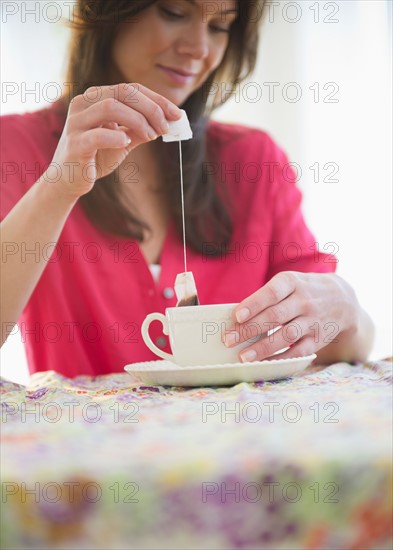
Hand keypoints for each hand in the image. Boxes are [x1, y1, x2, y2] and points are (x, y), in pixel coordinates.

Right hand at [47, 83, 181, 197]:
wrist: (69, 180)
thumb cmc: (96, 156)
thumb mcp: (123, 140)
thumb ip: (141, 129)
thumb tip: (167, 123)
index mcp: (95, 98)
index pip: (130, 89)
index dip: (157, 99)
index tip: (177, 114)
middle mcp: (83, 103)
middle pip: (123, 92)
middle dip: (150, 108)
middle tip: (166, 126)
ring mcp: (77, 122)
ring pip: (110, 107)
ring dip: (137, 120)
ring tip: (150, 136)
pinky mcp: (75, 144)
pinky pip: (97, 135)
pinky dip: (116, 137)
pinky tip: (126, 142)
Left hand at [224, 272, 358, 361]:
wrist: (342, 299)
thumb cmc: (302, 290)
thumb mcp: (289, 283)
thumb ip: (266, 297)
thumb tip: (237, 318)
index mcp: (293, 282)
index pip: (272, 293)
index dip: (254, 304)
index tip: (236, 316)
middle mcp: (304, 301)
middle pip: (275, 316)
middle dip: (250, 329)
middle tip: (228, 340)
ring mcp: (313, 320)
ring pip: (286, 335)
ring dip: (263, 348)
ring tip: (243, 357)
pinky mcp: (319, 339)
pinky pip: (299, 351)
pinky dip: (281, 358)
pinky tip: (264, 363)